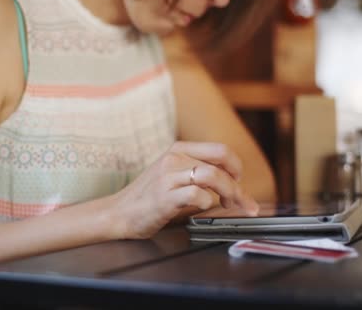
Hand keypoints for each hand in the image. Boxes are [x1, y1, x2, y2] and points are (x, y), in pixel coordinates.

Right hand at [109, 141, 259, 239]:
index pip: (220, 150)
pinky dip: (207, 203)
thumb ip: (196, 170)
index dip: (236, 168)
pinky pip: (197, 195)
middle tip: (243, 202)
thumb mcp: (172, 173)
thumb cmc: (148, 197)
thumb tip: (229, 179)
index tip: (239, 183)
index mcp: (178, 149)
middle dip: (238, 185)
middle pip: (221, 164)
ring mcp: (168, 177)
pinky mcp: (164, 197)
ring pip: (212, 176)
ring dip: (229, 193)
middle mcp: (174, 158)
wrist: (119, 213)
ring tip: (228, 206)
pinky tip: (202, 208)